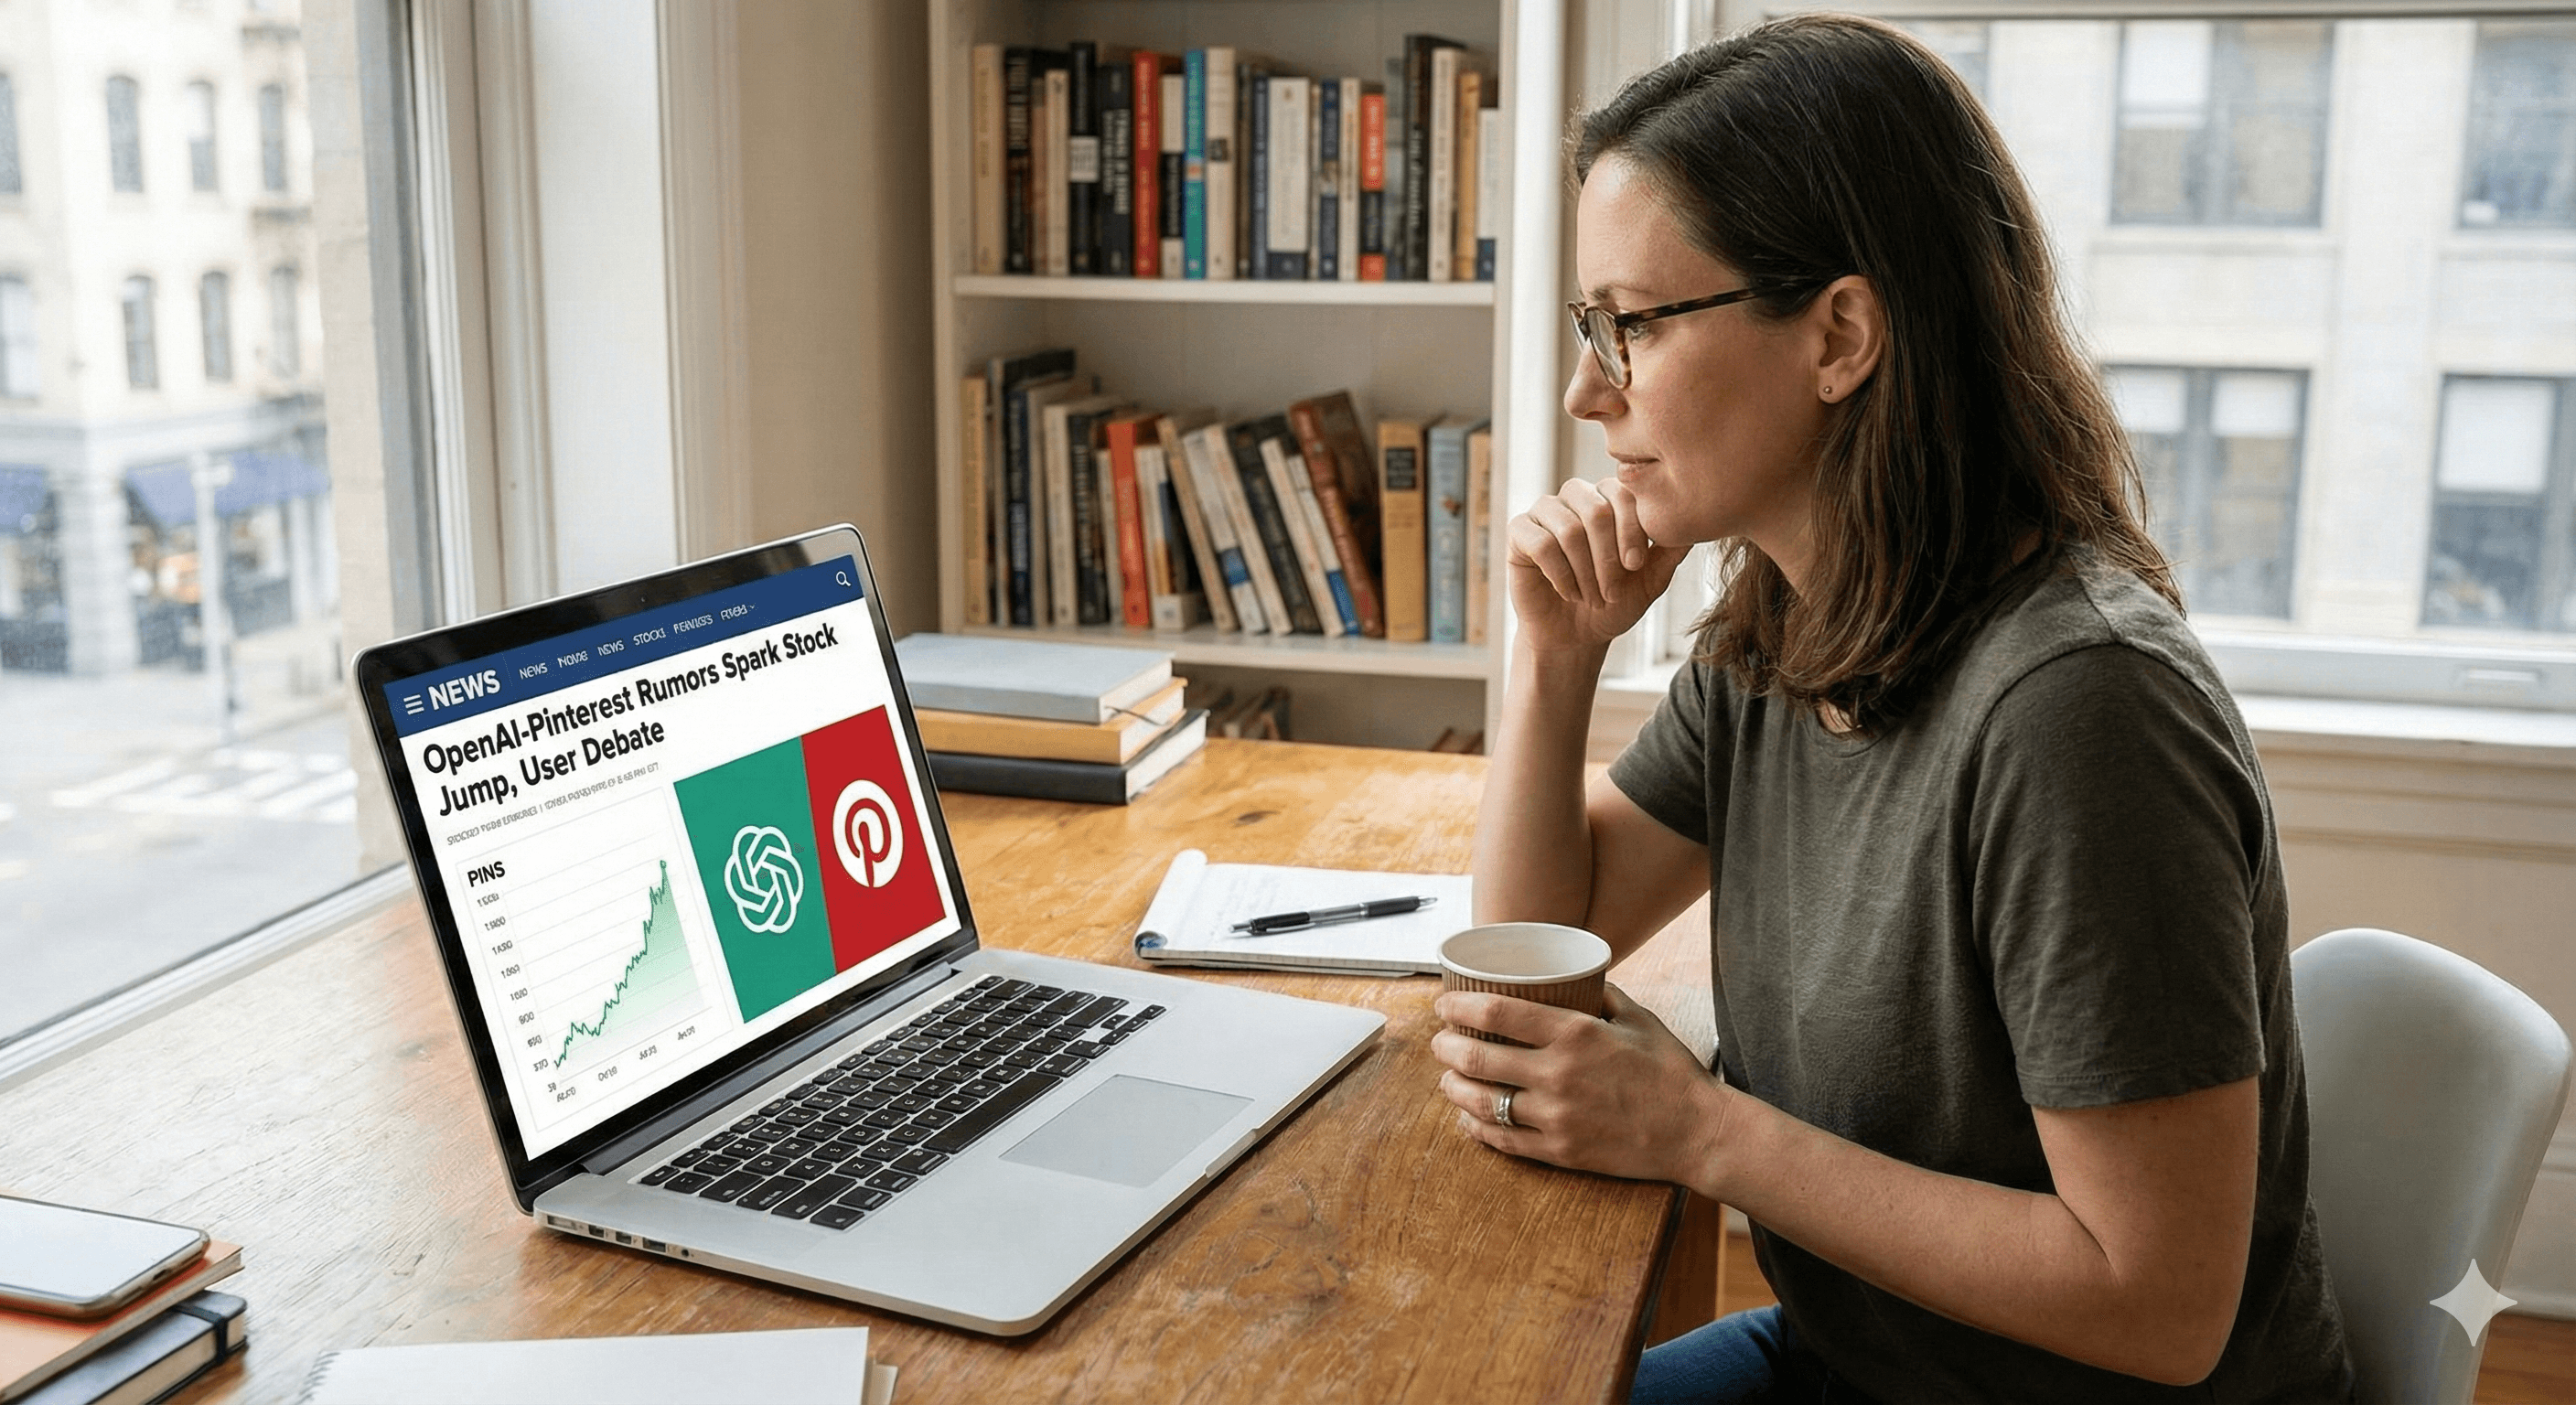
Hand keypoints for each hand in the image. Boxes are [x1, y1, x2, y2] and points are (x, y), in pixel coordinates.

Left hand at [1429, 984, 1732, 1187]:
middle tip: (1440, 1041)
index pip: (1497, 1014)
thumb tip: (1574, 975)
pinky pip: (1504, 1141)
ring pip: (1483, 1102)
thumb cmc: (1670, 1072)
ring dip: (1453, 1088)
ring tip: (1447, 1078)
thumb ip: (1601, 994)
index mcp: (1576, 1035)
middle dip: (1447, 1046)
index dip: (1459, 1006)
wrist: (1697, 1132)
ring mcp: (1556, 1118)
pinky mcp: (1560, 1152)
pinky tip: (1468, 1117)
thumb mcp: (1638, 1018)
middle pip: (1478, 1058)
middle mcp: (1558, 1075)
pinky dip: (1477, 1127)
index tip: (1444, 1003)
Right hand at [1505, 477, 1692, 655]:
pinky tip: (1567, 592)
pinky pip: (1540, 542)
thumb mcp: (1651, 579)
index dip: (1631, 529)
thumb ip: (1670, 550)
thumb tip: (1695, 523)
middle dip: (1607, 556)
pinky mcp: (1519, 532)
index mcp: (1610, 497)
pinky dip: (1559, 574)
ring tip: (1591, 595)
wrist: (1577, 635)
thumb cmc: (1614, 603)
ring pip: (1568, 528)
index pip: (1624, 494)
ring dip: (1584, 571)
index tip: (1636, 566)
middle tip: (1612, 590)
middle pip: (1595, 509)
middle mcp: (1577, 497)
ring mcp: (1545, 511)